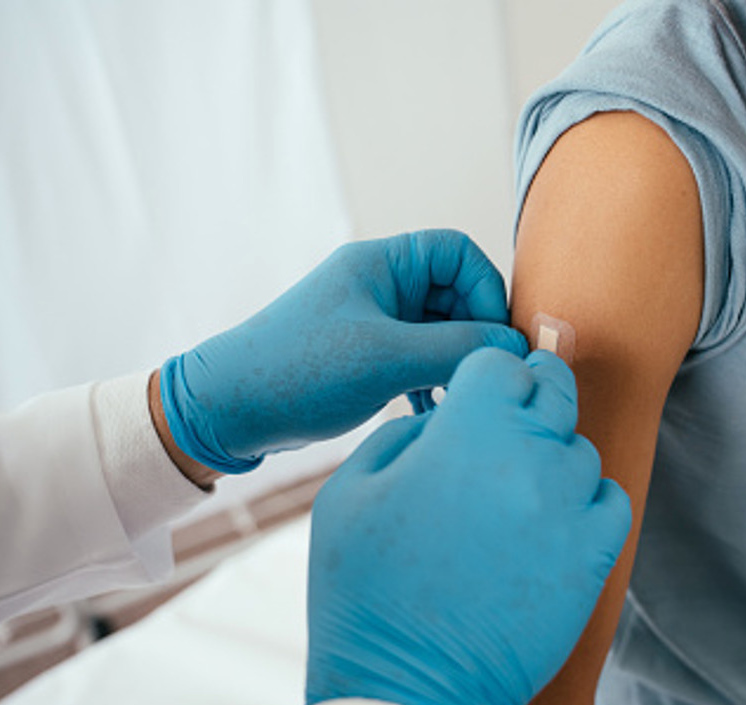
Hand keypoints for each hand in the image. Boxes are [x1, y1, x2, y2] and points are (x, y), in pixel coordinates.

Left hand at [157, 230, 527, 472]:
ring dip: (456, 363)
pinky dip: (433, 382)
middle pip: (457, 294)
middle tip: (483, 376)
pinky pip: (420, 359)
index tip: (494, 337)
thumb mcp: (387, 357)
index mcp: (382, 264)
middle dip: (475, 334)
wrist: (228, 410)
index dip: (487, 290)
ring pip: (441, 331)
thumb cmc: (299, 370)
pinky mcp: (367, 357)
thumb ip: (457, 347)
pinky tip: (430, 412)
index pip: (460, 253)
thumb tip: (516, 347)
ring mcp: (374, 322)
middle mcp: (381, 285)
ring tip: (457, 399)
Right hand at [304, 348, 631, 704]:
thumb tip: (449, 416)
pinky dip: (585, 499)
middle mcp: (529, 457)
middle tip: (504, 422)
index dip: (486, 371)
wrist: (410, 690)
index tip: (476, 392)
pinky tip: (549, 521)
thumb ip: (404, 433)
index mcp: (466, 430)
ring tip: (512, 491)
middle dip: (528, 395)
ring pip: (580, 447)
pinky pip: (610, 499)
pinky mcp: (594, 557)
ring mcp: (569, 507)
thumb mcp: (350, 491)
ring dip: (551, 455)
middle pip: (553, 388)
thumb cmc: (365, 591)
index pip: (501, 360)